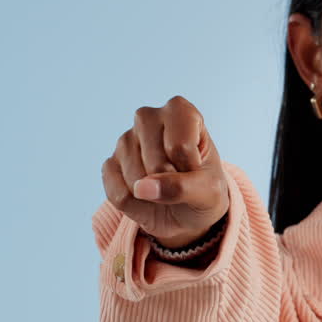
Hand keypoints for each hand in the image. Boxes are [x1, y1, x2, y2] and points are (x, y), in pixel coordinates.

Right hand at [101, 95, 229, 248]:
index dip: (191, 170)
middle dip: (171, 184)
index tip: (198, 170)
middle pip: (156, 164)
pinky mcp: (110, 164)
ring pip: (135, 180)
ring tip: (165, 189)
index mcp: (180, 111)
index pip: (179, 147)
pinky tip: (147, 195)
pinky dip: (136, 205)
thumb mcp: (210, 190)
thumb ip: (183, 187)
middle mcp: (148, 118)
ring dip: (153, 196)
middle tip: (181, 181)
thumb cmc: (204, 190)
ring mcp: (125, 140)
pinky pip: (118, 193)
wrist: (187, 210)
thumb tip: (140, 187)